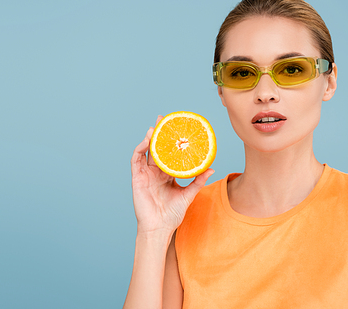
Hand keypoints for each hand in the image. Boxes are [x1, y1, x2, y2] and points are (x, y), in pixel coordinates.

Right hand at [130, 116, 214, 234]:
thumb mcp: (188, 194)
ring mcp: (145, 174)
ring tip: (154, 128)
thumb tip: (211, 168)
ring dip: (148, 139)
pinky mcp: (136, 179)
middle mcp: (155, 172)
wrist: (160, 228)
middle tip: (163, 119)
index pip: (168, 153)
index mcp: (167, 174)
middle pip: (156, 148)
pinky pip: (136, 160)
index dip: (171, 141)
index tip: (176, 128)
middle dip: (158, 134)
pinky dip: (140, 149)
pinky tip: (146, 142)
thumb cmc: (173, 214)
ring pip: (145, 152)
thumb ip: (198, 181)